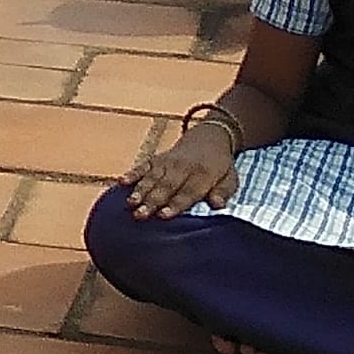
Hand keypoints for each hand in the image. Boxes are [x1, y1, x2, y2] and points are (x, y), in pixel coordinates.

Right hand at [119, 119, 239, 219]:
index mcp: (203, 174)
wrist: (209, 137)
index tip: (163, 215)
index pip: (188, 192)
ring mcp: (168, 162)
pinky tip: (122, 182)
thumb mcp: (231, 178)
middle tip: (140, 214)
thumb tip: (217, 204)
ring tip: (130, 202)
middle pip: (166, 186)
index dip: (175, 204)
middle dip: (152, 201)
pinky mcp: (157, 159)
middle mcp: (183, 167)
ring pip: (152, 177)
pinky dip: (132, 173)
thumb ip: (224, 192)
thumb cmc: (220, 166)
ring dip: (140, 190)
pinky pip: (143, 165)